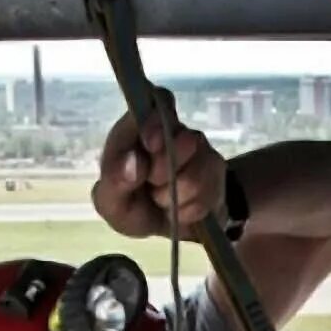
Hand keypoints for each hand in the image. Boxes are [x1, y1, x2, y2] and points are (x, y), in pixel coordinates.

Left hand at [92, 89, 226, 240]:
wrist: (168, 229)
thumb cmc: (134, 207)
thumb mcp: (112, 203)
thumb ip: (115, 181)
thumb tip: (135, 162)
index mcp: (142, 126)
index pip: (159, 101)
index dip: (158, 122)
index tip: (151, 146)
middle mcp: (176, 131)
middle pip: (185, 138)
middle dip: (166, 172)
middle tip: (153, 185)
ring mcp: (202, 152)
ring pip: (198, 174)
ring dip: (178, 197)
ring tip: (165, 201)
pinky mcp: (218, 176)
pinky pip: (210, 194)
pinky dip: (192, 210)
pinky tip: (182, 210)